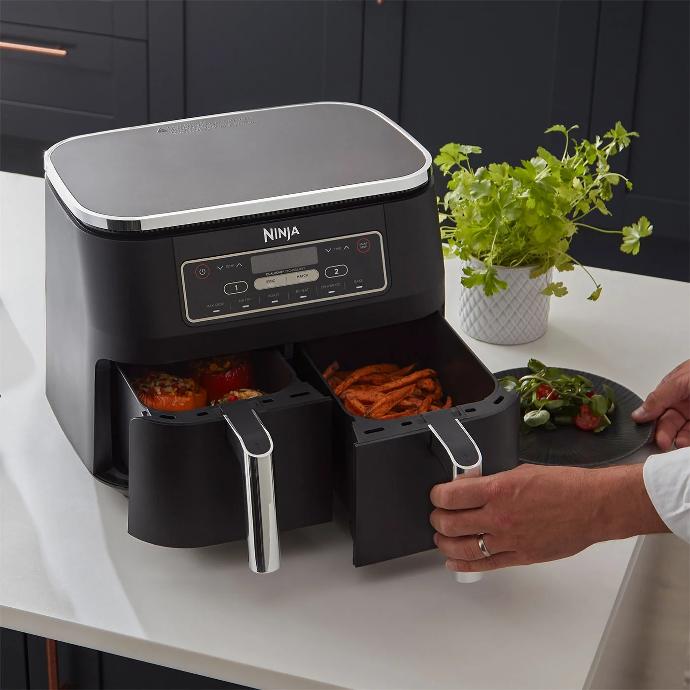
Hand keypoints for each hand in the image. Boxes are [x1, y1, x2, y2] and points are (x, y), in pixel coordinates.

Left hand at [430, 463, 667, 572]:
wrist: (593, 506)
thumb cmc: (564, 485)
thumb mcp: (520, 472)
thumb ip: (492, 482)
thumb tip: (470, 487)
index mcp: (497, 490)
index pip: (450, 495)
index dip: (437, 495)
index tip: (437, 494)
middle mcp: (499, 516)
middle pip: (449, 523)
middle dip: (437, 518)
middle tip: (438, 514)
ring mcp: (508, 540)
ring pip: (461, 547)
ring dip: (445, 542)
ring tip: (441, 536)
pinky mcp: (519, 557)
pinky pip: (483, 565)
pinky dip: (464, 564)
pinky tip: (453, 561)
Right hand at [632, 360, 689, 449]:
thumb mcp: (680, 381)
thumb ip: (658, 397)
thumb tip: (637, 413)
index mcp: (675, 388)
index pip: (656, 409)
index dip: (651, 423)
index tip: (647, 435)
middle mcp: (686, 401)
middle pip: (669, 423)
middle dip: (664, 434)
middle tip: (662, 443)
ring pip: (683, 432)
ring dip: (679, 441)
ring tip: (679, 445)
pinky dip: (688, 443)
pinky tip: (686, 446)